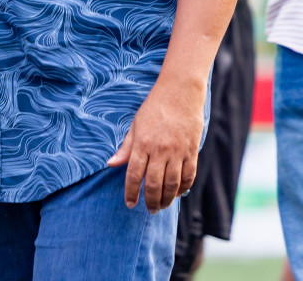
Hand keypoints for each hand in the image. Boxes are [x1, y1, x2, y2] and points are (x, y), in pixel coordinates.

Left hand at [106, 78, 203, 212]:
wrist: (180, 92)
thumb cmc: (154, 108)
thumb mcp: (135, 125)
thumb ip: (125, 148)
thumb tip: (110, 165)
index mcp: (142, 143)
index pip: (134, 174)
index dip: (131, 192)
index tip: (130, 204)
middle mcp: (160, 149)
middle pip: (154, 184)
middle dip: (151, 201)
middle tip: (149, 210)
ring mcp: (178, 151)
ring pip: (172, 184)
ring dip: (167, 199)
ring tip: (162, 205)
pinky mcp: (192, 151)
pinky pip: (189, 175)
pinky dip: (183, 188)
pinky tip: (178, 193)